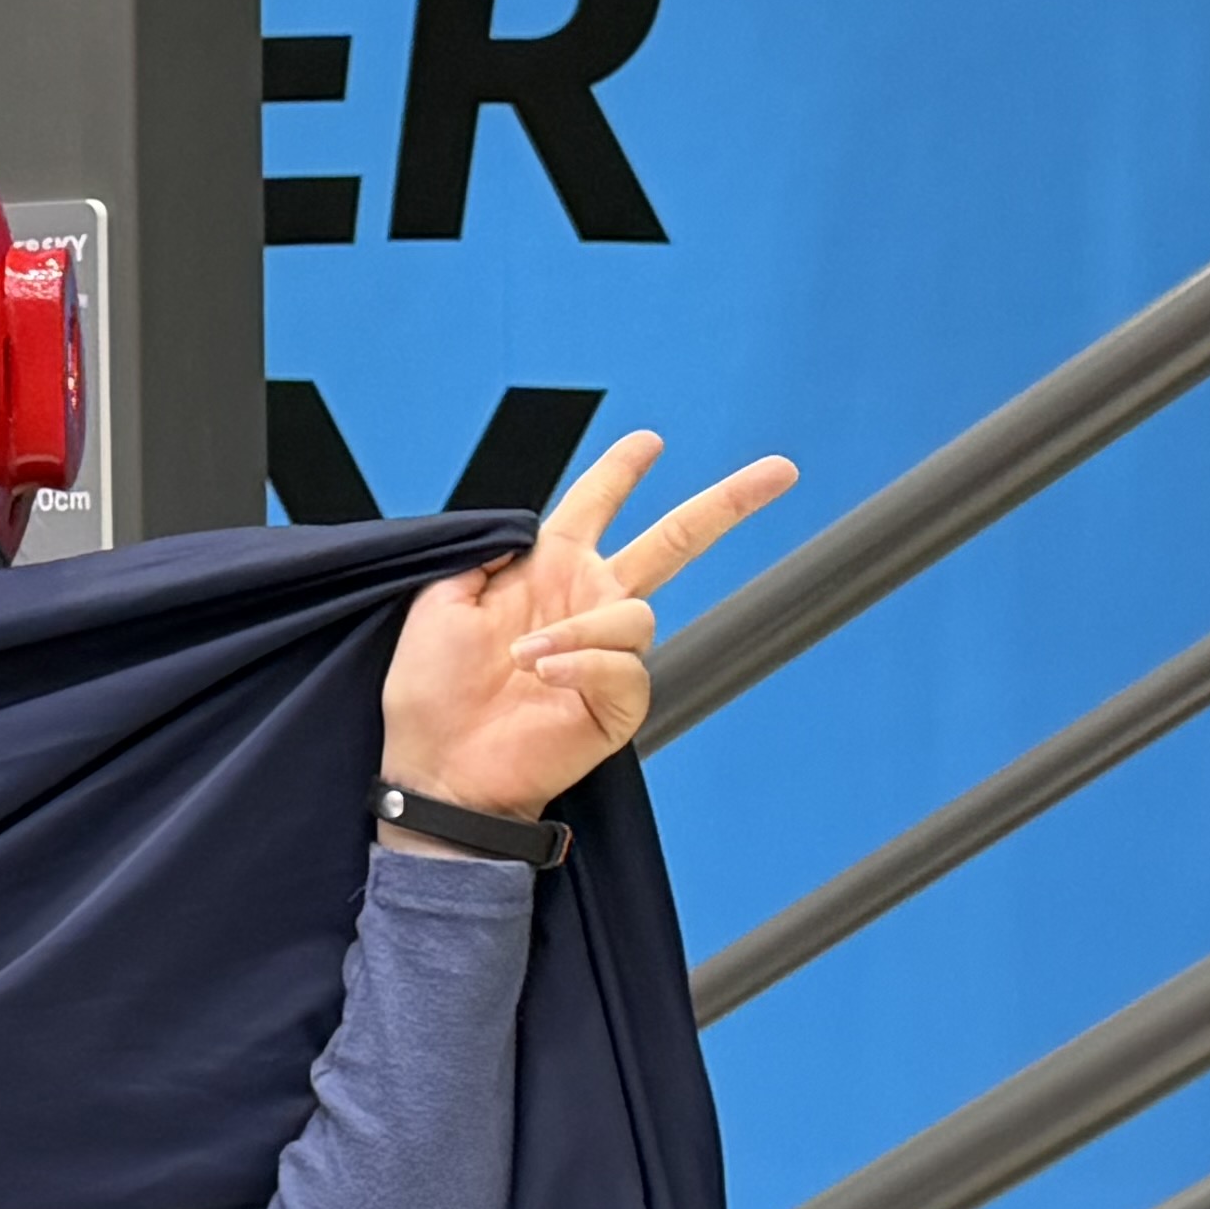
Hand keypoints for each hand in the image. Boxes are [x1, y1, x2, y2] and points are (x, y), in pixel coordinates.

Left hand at [379, 431, 798, 823]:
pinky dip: (582, 665)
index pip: (594, 507)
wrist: (434, 766)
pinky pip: (624, 667)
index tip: (648, 442)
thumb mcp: (438, 601)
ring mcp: (608, 655)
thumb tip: (519, 524)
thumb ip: (478, 553)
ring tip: (525, 656)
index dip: (620, 472)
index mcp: (547, 572)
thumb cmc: (429, 692)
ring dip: (579, 629)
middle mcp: (588, 605)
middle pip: (674, 541)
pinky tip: (544, 674)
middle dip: (726, 504)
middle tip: (780, 471)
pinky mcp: (618, 705)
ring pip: (636, 616)